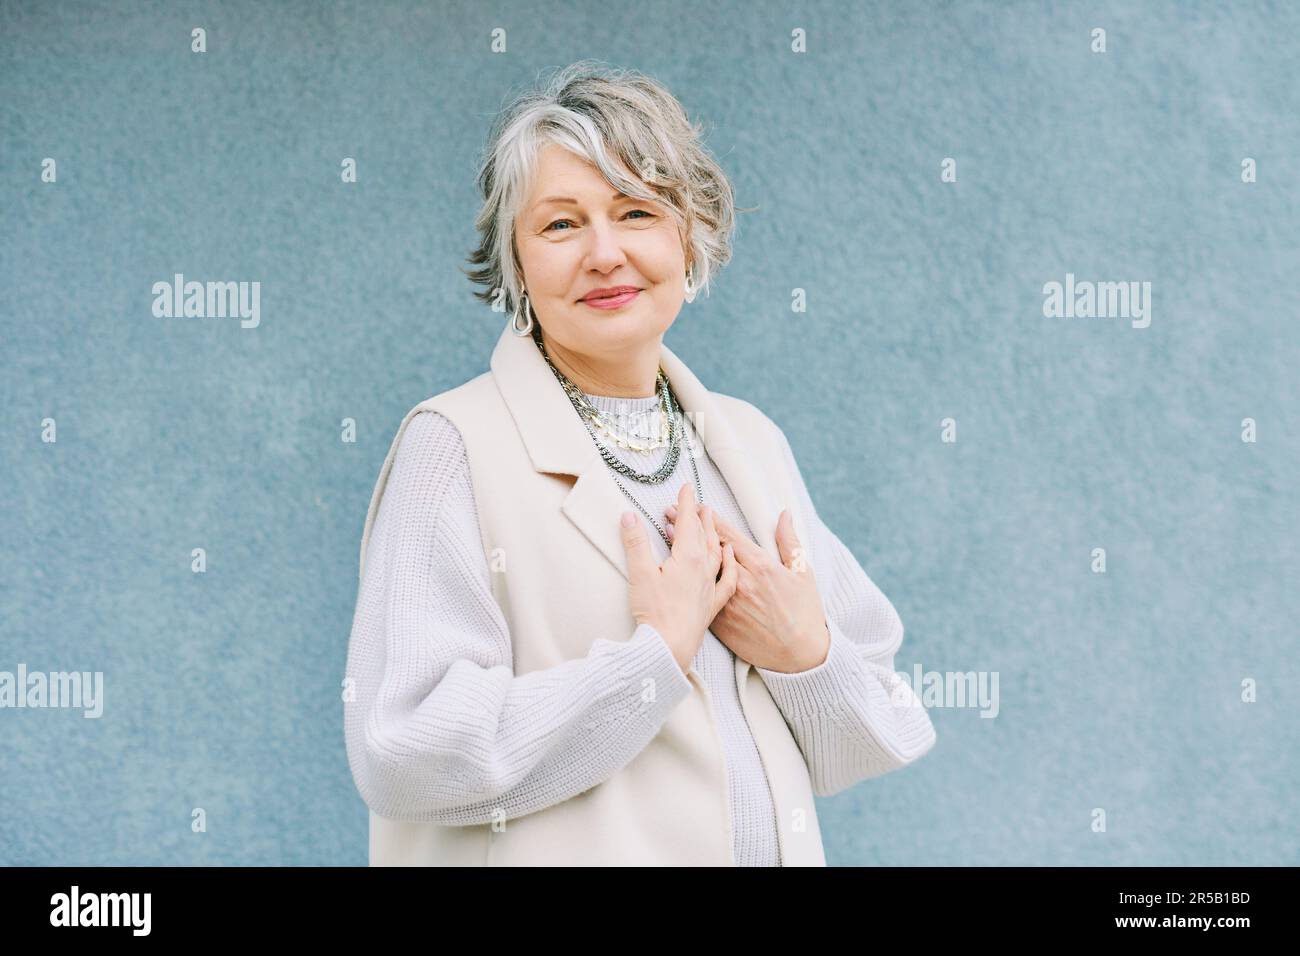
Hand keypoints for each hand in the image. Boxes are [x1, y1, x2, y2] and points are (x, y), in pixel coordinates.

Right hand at [621, 482, 738, 673]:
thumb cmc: (655, 612)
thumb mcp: (640, 573)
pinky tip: (729, 556)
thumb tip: (629, 516)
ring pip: (716, 552)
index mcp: (687, 557)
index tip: (686, 487)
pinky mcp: (712, 604)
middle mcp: (703, 568)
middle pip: (703, 534)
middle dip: (698, 515)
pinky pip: (727, 578)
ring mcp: (710, 586)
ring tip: (711, 522)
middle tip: (695, 502)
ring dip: (712, 534)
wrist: (670, 647)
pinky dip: (730, 563)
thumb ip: (635, 542)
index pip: (688, 522)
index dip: (685, 503)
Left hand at [665, 503, 828, 672]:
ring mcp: (728, 603)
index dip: (708, 516)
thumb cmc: (804, 612)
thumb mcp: (802, 573)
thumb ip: (789, 541)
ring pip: (699, 570)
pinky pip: (699, 597)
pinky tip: (672, 568)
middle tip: (668, 511)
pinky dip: (685, 579)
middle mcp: (741, 581)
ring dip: (681, 550)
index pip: (728, 534)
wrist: (798, 656)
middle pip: (708, 548)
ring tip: (665, 533)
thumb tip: (783, 514)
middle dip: (687, 526)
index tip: (693, 503)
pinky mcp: (720, 622)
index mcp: (760, 566)